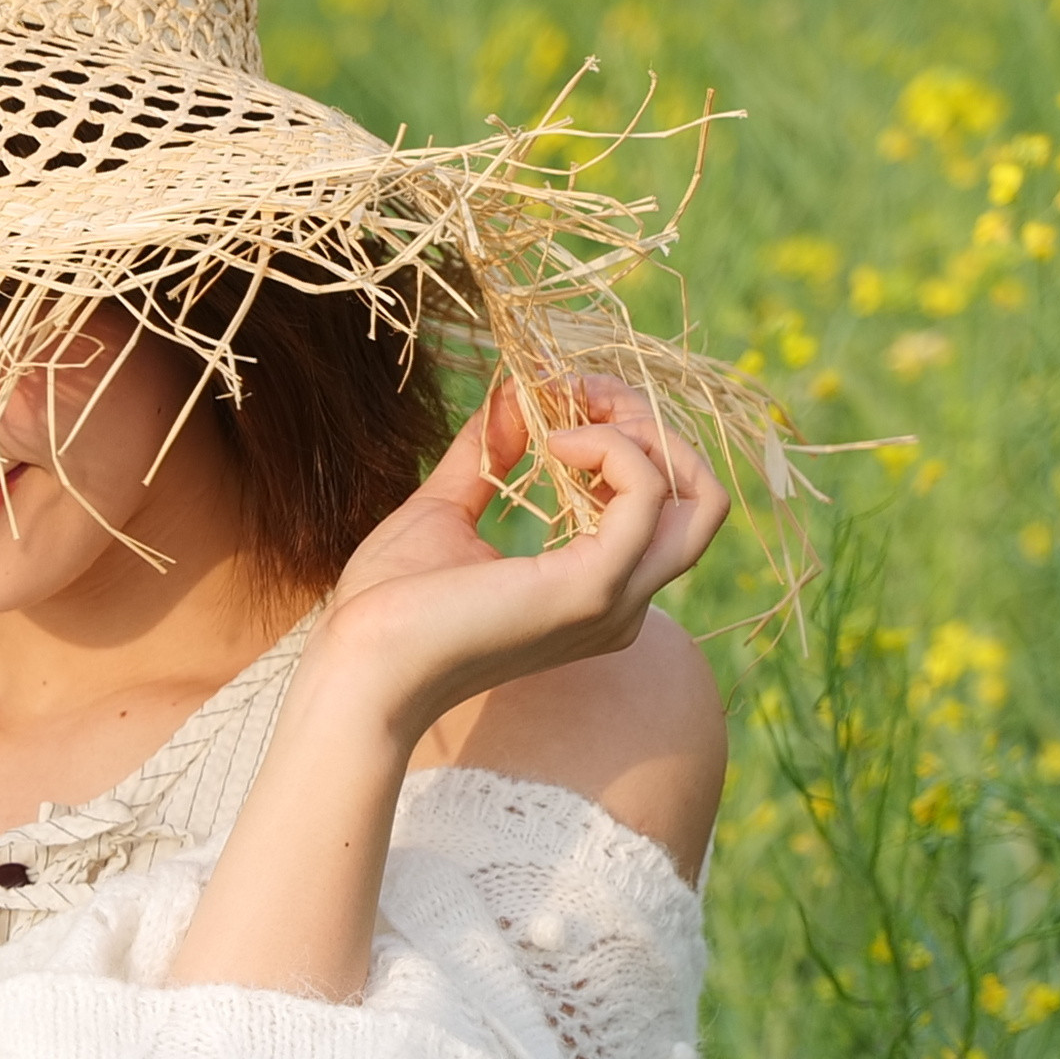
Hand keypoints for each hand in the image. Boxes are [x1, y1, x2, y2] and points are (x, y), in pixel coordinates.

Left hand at [304, 373, 728, 750]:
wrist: (360, 664)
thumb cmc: (390, 606)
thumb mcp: (448, 508)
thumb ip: (490, 453)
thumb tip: (516, 393)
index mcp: (597, 588)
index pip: (664, 502)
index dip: (627, 432)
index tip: (568, 394)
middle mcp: (623, 602)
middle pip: (699, 499)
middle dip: (652, 426)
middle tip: (585, 394)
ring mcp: (615, 600)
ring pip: (697, 498)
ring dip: (640, 431)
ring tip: (569, 416)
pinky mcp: (593, 589)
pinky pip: (647, 496)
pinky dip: (610, 449)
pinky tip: (553, 445)